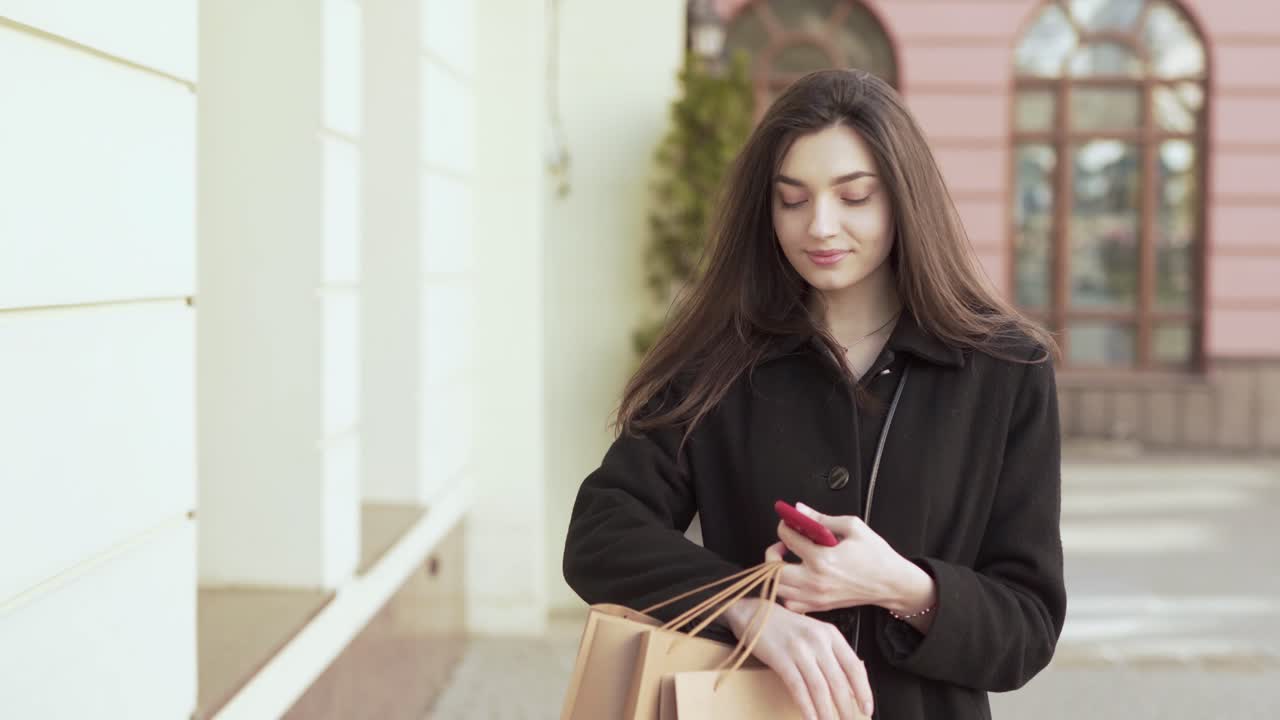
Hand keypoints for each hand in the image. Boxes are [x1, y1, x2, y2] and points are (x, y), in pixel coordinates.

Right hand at [723, 597, 873, 719]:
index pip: (854, 667)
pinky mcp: (781, 658)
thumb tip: (851, 685)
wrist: (754, 613)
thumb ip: (833, 655)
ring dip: (827, 712)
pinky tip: (811, 718)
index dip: (863, 691)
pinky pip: (798, 688)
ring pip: (820, 688)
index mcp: (831, 634)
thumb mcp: (815, 633)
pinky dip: (806, 706)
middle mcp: (818, 640)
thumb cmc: (786, 627)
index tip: (867, 708)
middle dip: (846, 708)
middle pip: (838, 681)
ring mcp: (799, 649)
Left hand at [768, 503, 936, 622]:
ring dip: (777, 573)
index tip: (789, 523)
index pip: (787, 538)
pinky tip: (794, 581)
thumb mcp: (853, 527)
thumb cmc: (876, 556)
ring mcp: (816, 597)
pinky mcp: (819, 606)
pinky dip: (786, 592)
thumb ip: (821, 518)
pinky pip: (790, 604)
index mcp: (823, 558)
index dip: (784, 526)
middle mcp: (815, 580)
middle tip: (784, 545)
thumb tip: (800, 510)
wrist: (892, 583)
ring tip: (787, 562)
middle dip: (773, 552)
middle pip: (773, 570)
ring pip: (778, 589)